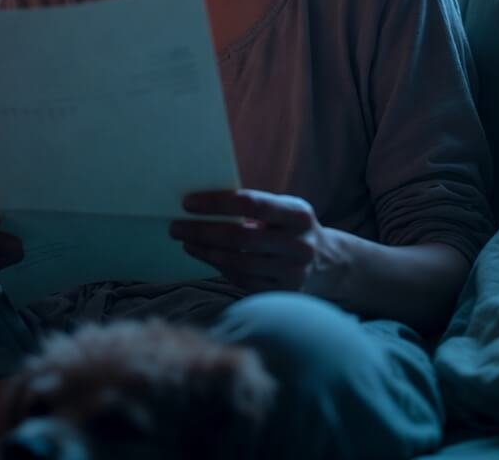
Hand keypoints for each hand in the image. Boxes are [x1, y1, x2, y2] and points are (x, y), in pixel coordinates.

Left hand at [169, 189, 325, 293]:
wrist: (324, 261)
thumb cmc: (287, 225)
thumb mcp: (281, 208)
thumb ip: (251, 205)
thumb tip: (200, 204)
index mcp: (298, 214)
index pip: (251, 204)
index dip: (216, 203)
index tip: (187, 203)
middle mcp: (299, 245)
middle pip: (240, 237)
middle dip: (202, 231)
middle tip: (175, 226)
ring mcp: (293, 274)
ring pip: (238, 262)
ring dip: (205, 251)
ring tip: (185, 240)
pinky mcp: (282, 294)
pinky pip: (242, 280)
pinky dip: (217, 266)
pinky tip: (202, 255)